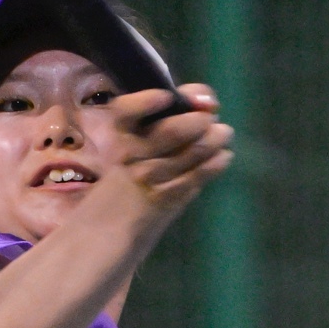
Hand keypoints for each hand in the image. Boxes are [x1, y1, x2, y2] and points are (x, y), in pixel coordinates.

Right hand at [107, 84, 231, 214]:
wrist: (104, 231)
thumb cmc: (120, 184)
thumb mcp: (126, 151)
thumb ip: (154, 127)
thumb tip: (201, 105)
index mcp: (116, 137)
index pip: (125, 111)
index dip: (145, 102)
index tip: (165, 97)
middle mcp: (130, 155)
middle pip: (170, 131)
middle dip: (198, 120)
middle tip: (211, 118)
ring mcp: (147, 178)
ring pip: (190, 153)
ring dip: (213, 139)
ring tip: (223, 134)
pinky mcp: (164, 200)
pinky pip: (195, 177)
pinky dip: (214, 164)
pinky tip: (224, 157)